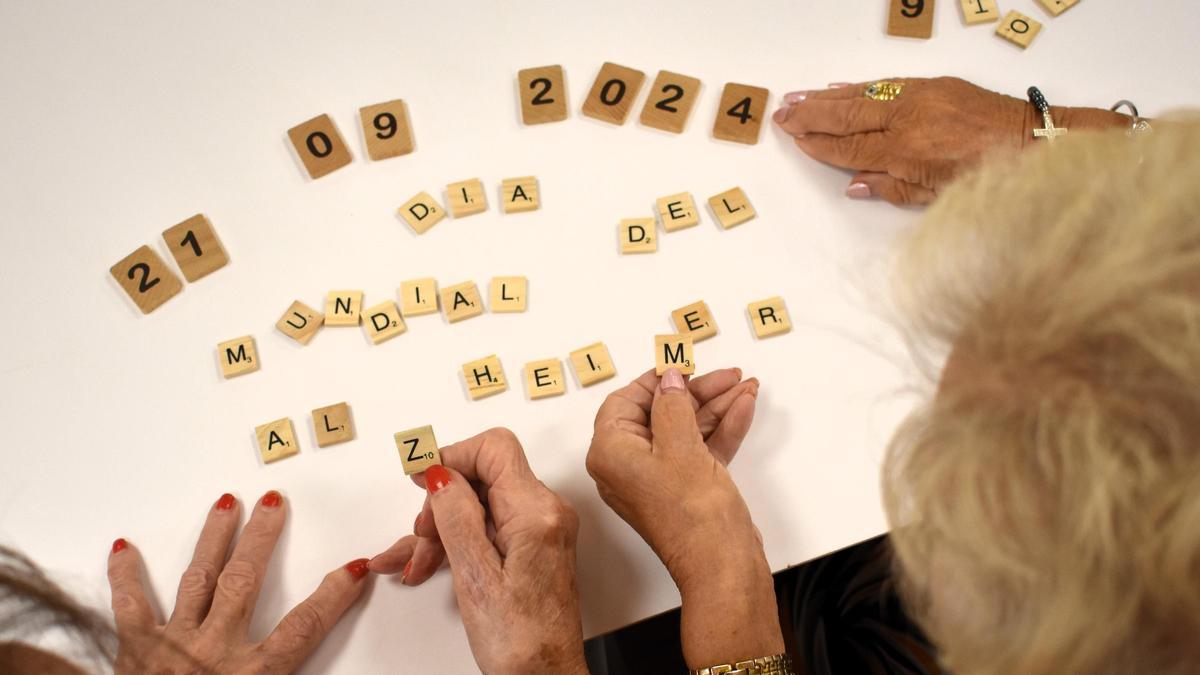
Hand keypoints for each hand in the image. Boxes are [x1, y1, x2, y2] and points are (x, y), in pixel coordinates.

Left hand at [107, 491, 369, 673]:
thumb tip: (323, 672)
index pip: (305, 625)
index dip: (333, 595)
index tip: (353, 568)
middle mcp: (214, 652)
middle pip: (246, 581)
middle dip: (262, 538)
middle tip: (275, 503)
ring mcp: (172, 645)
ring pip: (198, 579)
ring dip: (214, 538)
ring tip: (225, 504)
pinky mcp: (135, 650)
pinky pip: (130, 606)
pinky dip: (125, 576)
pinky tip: (124, 548)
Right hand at [370, 428, 586, 674]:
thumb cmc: (521, 643)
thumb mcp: (475, 577)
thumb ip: (456, 517)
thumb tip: (439, 473)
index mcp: (537, 513)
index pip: (494, 449)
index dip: (451, 457)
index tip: (419, 476)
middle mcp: (546, 513)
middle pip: (482, 478)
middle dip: (441, 504)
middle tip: (420, 541)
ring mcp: (540, 529)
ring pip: (480, 505)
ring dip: (443, 528)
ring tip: (418, 564)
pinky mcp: (532, 546)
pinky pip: (488, 528)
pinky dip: (457, 540)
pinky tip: (427, 562)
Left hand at [586, 368, 782, 667]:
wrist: (721, 563)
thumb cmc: (692, 515)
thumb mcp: (680, 443)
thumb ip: (673, 404)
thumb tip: (669, 379)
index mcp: (610, 453)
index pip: (625, 401)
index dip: (656, 380)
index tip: (682, 364)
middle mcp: (628, 466)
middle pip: (659, 413)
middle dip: (696, 391)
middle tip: (725, 375)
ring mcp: (658, 478)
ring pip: (685, 429)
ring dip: (715, 406)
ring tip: (744, 385)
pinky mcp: (685, 488)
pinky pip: (699, 448)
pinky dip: (721, 429)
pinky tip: (743, 408)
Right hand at [774, 77, 1028, 205]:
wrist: (1030, 143)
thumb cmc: (987, 179)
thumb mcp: (936, 197)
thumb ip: (891, 189)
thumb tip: (854, 185)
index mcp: (905, 152)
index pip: (850, 148)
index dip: (820, 146)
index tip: (797, 140)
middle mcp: (907, 120)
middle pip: (847, 116)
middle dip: (811, 115)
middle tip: (782, 113)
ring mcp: (919, 97)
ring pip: (861, 95)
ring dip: (825, 97)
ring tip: (797, 98)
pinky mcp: (933, 85)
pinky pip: (884, 83)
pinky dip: (857, 86)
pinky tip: (837, 87)